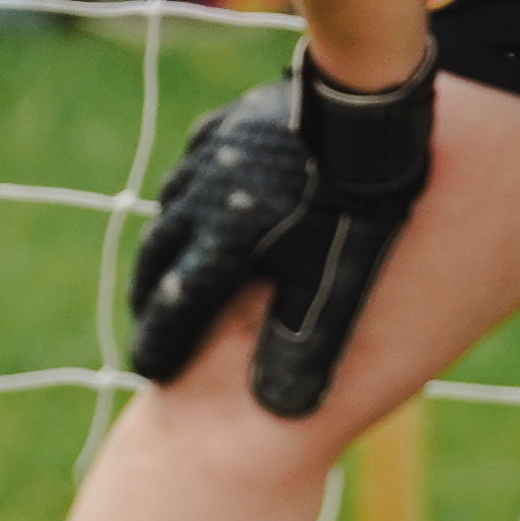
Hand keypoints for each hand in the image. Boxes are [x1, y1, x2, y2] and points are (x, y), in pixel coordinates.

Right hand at [126, 55, 433, 418]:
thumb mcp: (335, 284)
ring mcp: (210, 155)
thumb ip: (303, 344)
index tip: (149, 371)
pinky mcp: (227, 122)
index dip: (158, 344)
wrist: (371, 112)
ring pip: (170, 207)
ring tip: (170, 268)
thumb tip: (281, 409)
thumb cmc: (358, 206)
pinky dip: (190, 190)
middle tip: (149, 327)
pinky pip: (193, 161)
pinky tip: (198, 199)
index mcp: (222, 244)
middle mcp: (202, 200)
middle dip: (148, 297)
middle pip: (157, 257)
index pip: (172, 307)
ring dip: (166, 243)